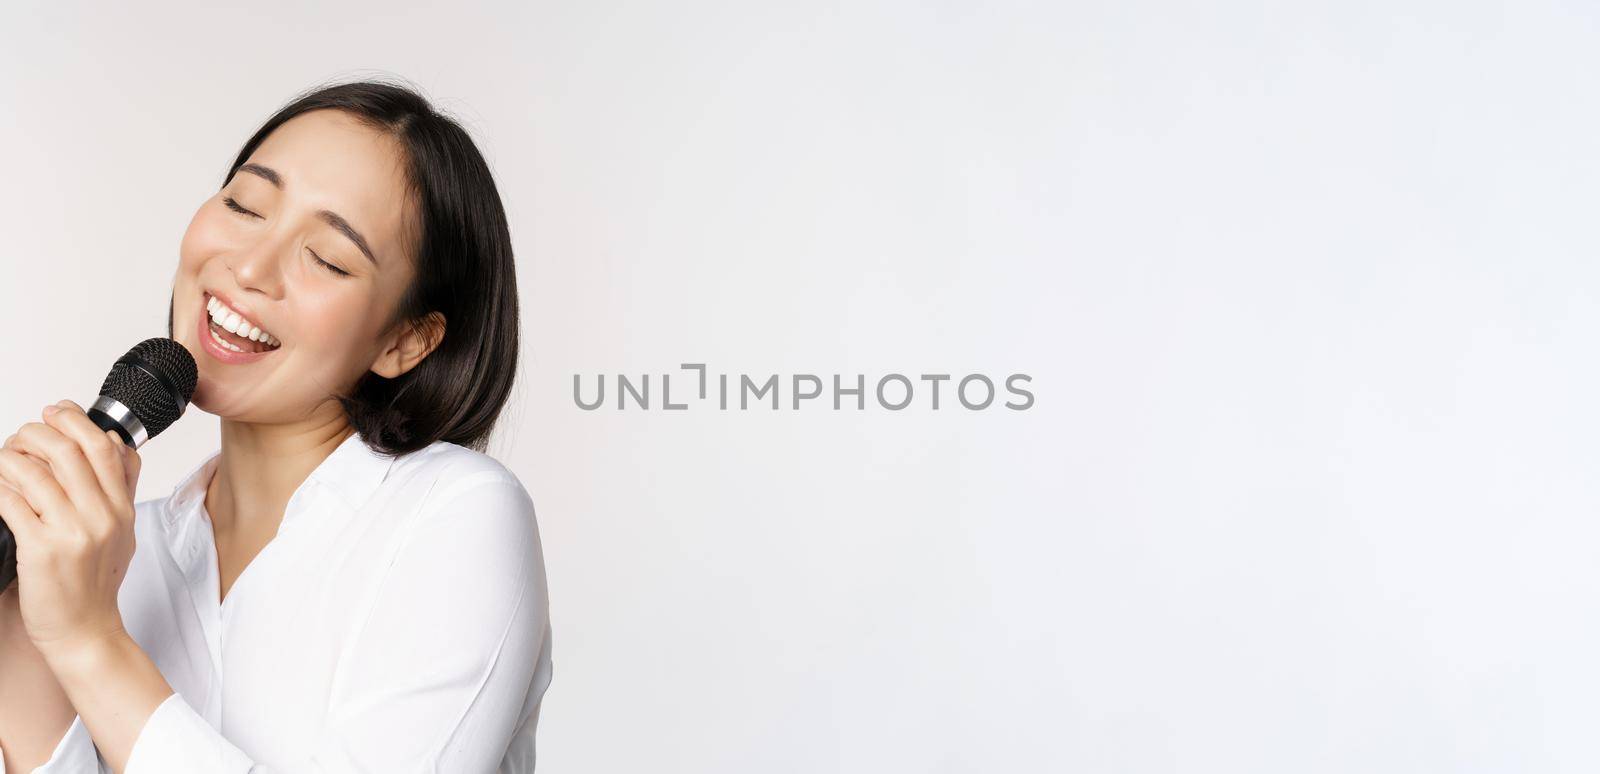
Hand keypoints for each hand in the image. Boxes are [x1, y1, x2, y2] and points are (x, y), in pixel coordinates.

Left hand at [0, 400, 141, 655]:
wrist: (85, 631)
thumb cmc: (96, 583)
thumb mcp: (123, 531)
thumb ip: (121, 487)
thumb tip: (115, 443)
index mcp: (122, 508)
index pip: (105, 447)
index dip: (75, 420)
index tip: (55, 412)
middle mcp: (102, 517)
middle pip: (68, 450)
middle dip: (36, 432)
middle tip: (22, 437)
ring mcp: (72, 532)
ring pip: (33, 472)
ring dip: (9, 459)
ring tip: (4, 465)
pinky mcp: (40, 550)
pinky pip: (11, 503)